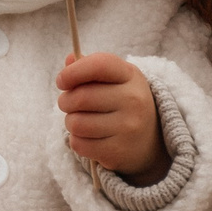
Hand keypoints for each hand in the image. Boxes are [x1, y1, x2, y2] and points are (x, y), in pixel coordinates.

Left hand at [57, 52, 167, 184]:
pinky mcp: (118, 151)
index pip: (99, 65)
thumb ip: (90, 68)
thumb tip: (69, 59)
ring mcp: (128, 127)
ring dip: (70, 123)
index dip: (73, 72)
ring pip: (76, 123)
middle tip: (69, 104)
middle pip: (80, 97)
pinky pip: (79, 144)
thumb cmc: (122, 104)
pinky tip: (89, 137)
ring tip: (81, 121)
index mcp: (131, 76)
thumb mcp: (115, 80)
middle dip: (65, 101)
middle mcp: (134, 100)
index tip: (62, 81)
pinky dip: (77, 141)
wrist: (150, 141)